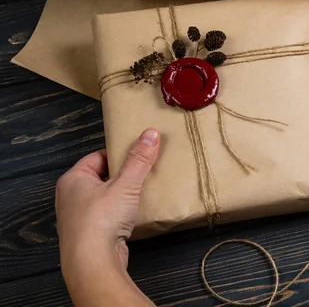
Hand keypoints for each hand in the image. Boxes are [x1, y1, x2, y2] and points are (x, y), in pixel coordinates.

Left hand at [55, 128, 159, 306]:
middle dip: (123, 176)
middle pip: (101, 177)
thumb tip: (151, 133)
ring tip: (141, 194)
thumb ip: (139, 159)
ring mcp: (77, 217)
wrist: (92, 263)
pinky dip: (119, 214)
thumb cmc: (101, 220)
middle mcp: (70, 196)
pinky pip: (105, 216)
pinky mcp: (87, 235)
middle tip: (143, 173)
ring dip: (121, 196)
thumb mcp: (125, 184)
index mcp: (73, 179)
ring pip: (104, 198)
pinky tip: (133, 216)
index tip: (138, 156)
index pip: (98, 157)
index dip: (119, 155)